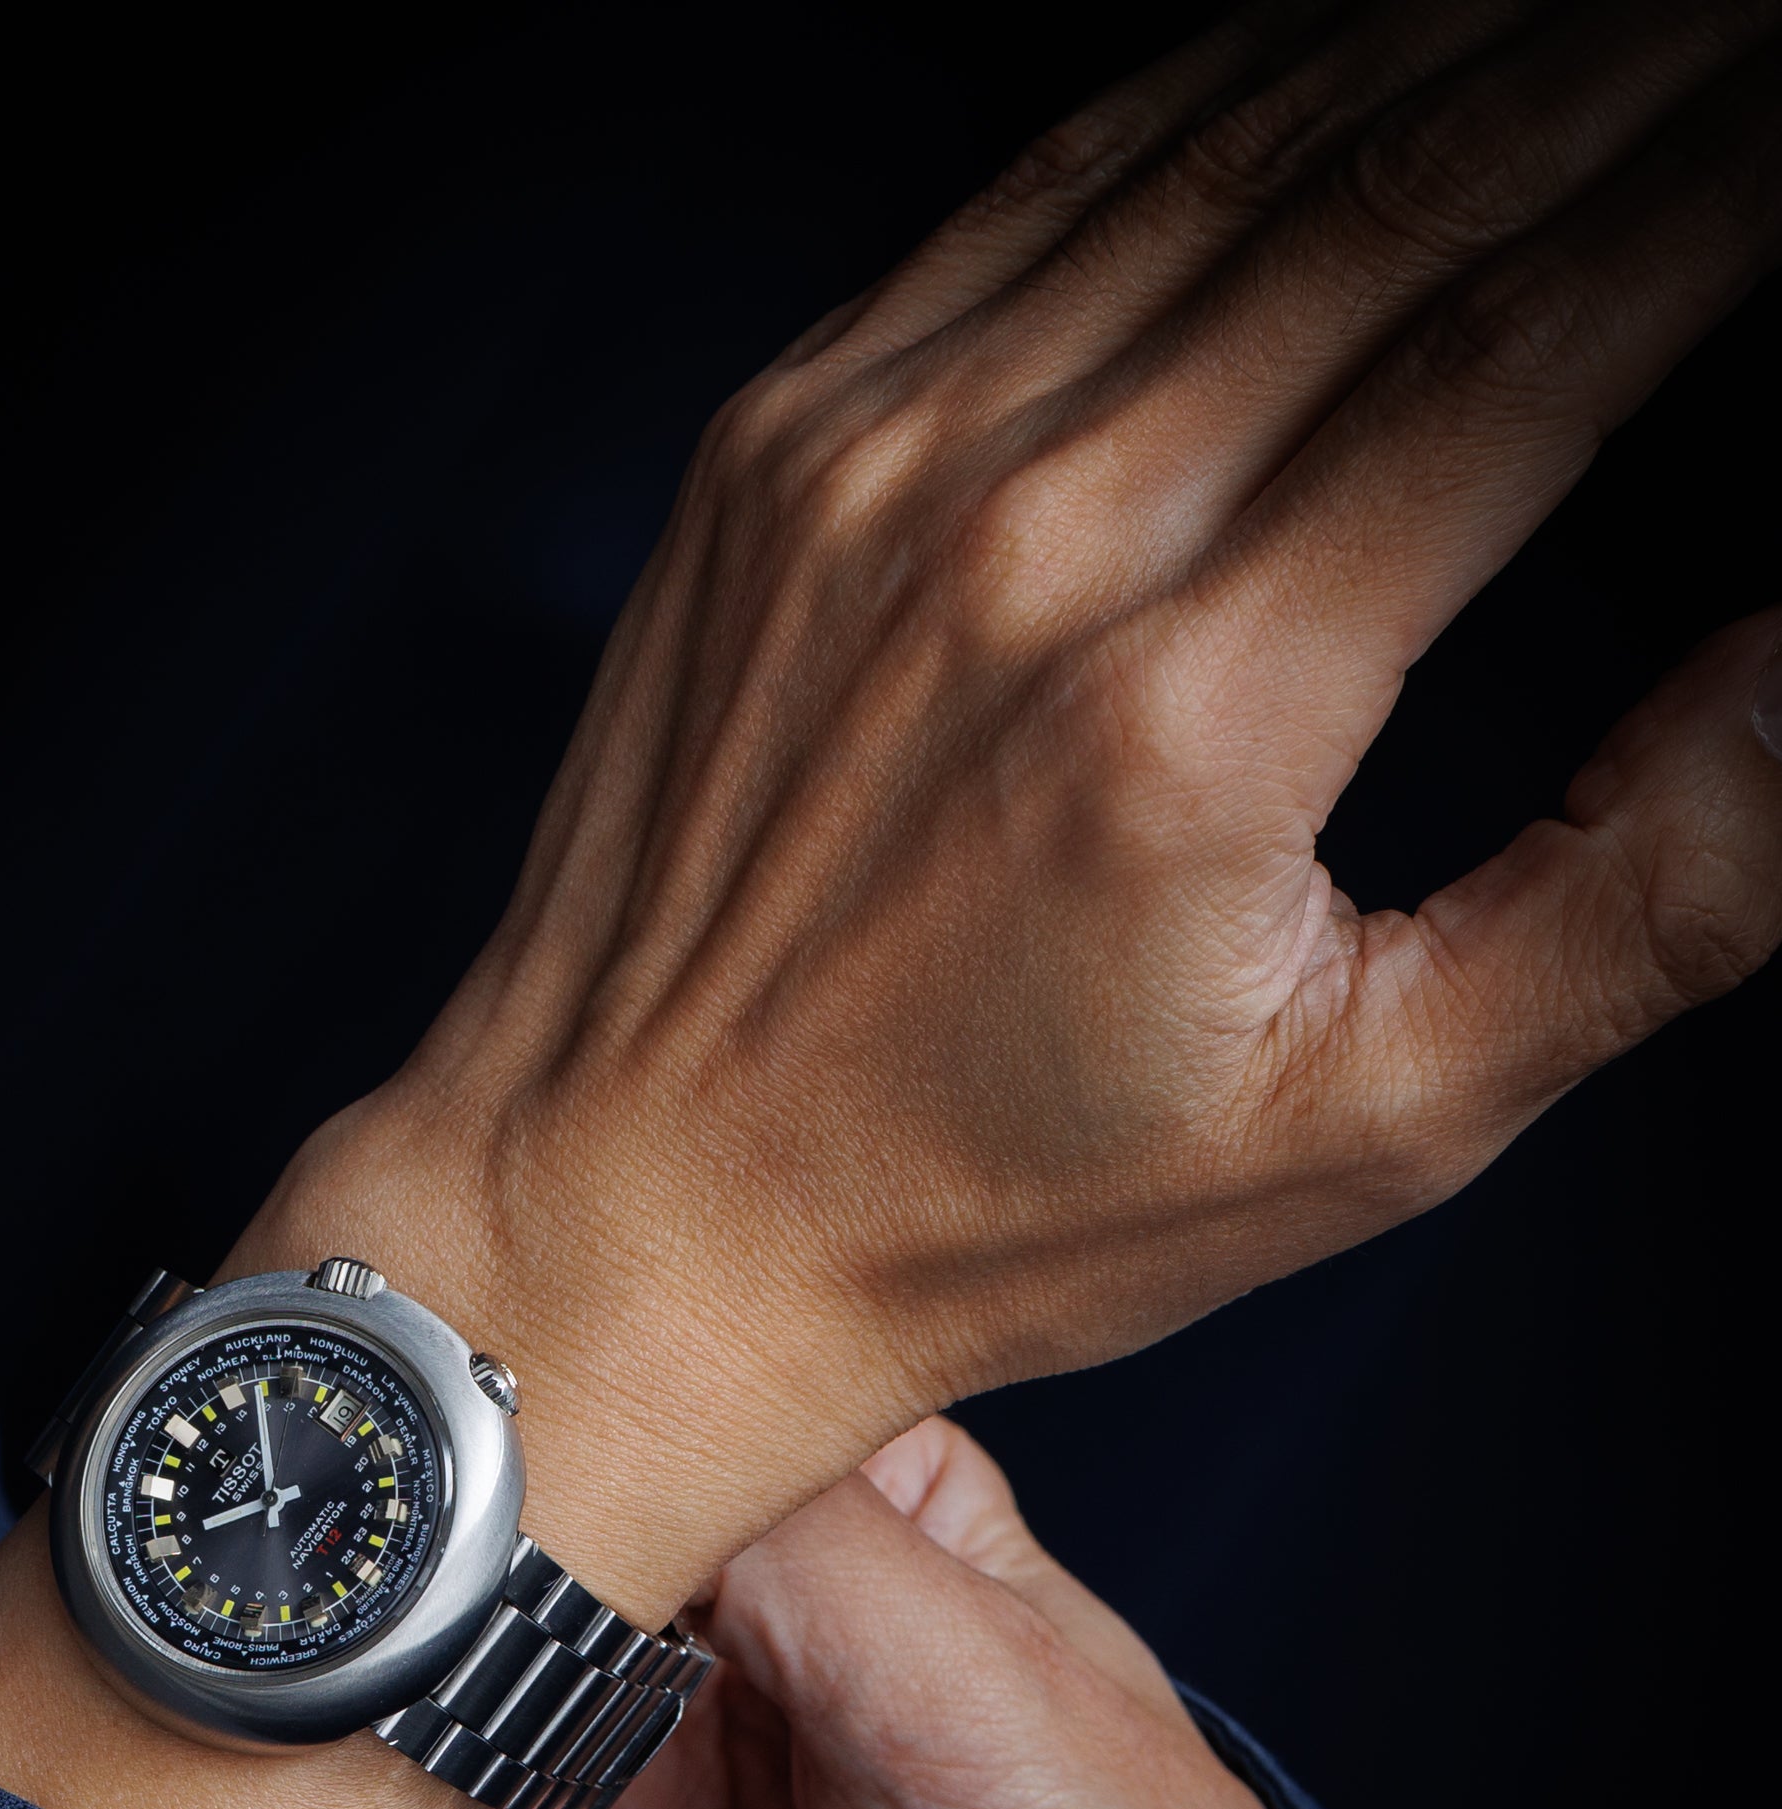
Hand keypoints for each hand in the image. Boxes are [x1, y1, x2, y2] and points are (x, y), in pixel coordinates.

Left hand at [0, 0, 1776, 1808]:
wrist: (622, 1207)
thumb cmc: (975, 1203)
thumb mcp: (1357, 1123)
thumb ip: (1643, 892)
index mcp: (1196, 711)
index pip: (1540, 341)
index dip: (1722, 181)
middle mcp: (1029, 540)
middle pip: (1401, 193)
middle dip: (1625, 68)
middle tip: (1737, 33)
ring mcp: (875, 467)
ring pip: (1220, 149)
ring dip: (1443, 45)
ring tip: (1593, 20)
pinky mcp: (778, 447)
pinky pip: (1034, 196)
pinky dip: (1212, 96)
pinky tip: (1337, 54)